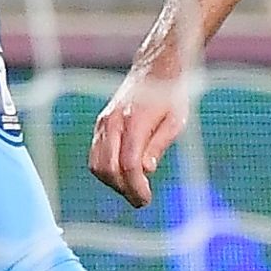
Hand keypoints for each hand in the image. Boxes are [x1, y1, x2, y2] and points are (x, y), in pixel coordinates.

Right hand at [88, 61, 188, 209]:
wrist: (155, 70)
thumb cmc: (170, 96)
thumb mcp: (176, 121)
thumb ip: (158, 145)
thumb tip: (146, 170)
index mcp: (134, 121)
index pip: (128, 164)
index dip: (135, 187)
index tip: (145, 200)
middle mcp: (113, 122)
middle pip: (108, 168)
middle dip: (123, 189)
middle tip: (141, 200)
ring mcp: (103, 123)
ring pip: (97, 164)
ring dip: (112, 183)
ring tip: (133, 189)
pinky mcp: (100, 125)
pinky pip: (95, 155)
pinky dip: (106, 171)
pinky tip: (123, 176)